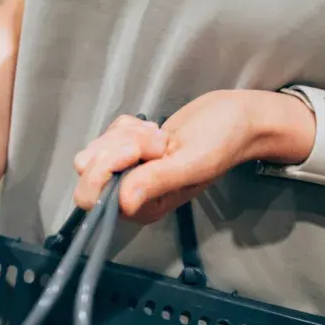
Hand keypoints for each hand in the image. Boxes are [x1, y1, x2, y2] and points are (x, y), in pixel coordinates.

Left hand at [72, 90, 314, 221]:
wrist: (237, 116)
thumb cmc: (223, 140)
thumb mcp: (193, 162)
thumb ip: (157, 181)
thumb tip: (123, 202)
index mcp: (144, 208)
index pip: (93, 198)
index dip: (105, 169)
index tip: (137, 150)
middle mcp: (131, 195)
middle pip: (87, 172)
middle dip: (116, 147)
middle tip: (155, 140)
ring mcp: (128, 172)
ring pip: (96, 149)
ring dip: (126, 134)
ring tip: (160, 135)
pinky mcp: (128, 151)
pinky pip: (107, 134)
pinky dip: (128, 125)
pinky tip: (155, 130)